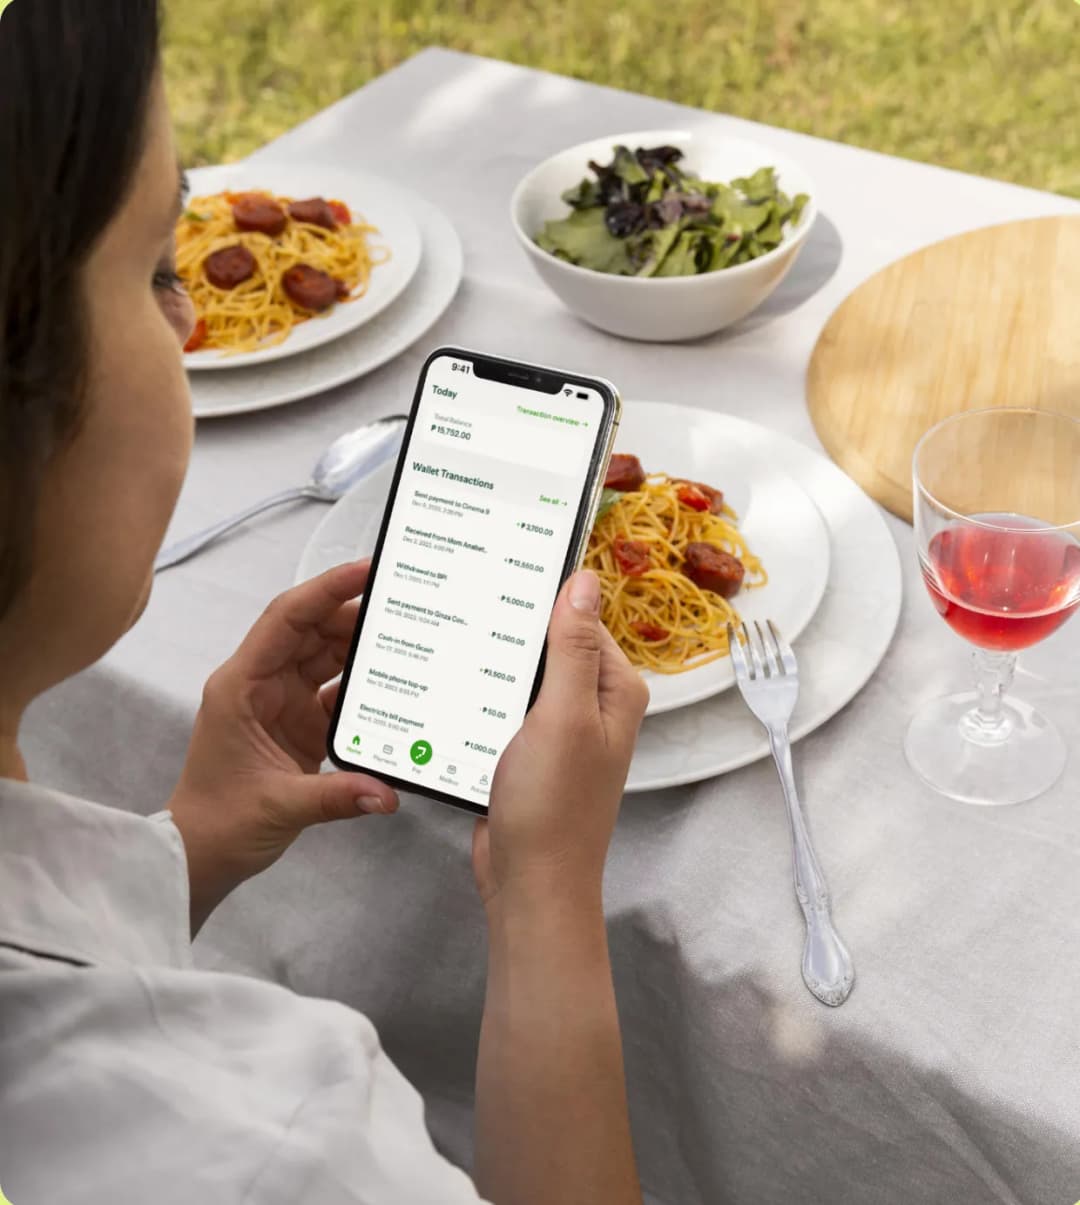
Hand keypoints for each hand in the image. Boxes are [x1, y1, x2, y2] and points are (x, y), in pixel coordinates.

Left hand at [168, 561, 397, 931]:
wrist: (201, 856)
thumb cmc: (216, 823)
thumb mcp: (278, 806)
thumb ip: (338, 796)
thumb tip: (387, 791)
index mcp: (241, 685)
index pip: (286, 619)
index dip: (325, 589)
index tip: (366, 571)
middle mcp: (261, 684)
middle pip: (311, 631)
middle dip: (353, 615)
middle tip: (401, 607)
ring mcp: (282, 703)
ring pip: (326, 657)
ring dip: (361, 650)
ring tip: (405, 641)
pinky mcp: (300, 725)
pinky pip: (337, 693)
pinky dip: (364, 692)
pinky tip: (392, 690)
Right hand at [473, 571, 648, 916]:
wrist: (529, 884)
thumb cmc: (554, 809)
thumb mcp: (563, 716)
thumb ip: (572, 647)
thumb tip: (583, 581)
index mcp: (613, 690)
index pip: (580, 619)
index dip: (542, 597)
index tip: (500, 574)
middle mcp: (591, 706)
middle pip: (547, 645)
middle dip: (509, 632)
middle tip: (464, 607)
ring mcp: (559, 730)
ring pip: (519, 677)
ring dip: (489, 668)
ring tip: (449, 643)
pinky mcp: (527, 751)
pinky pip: (501, 709)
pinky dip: (479, 701)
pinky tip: (450, 692)